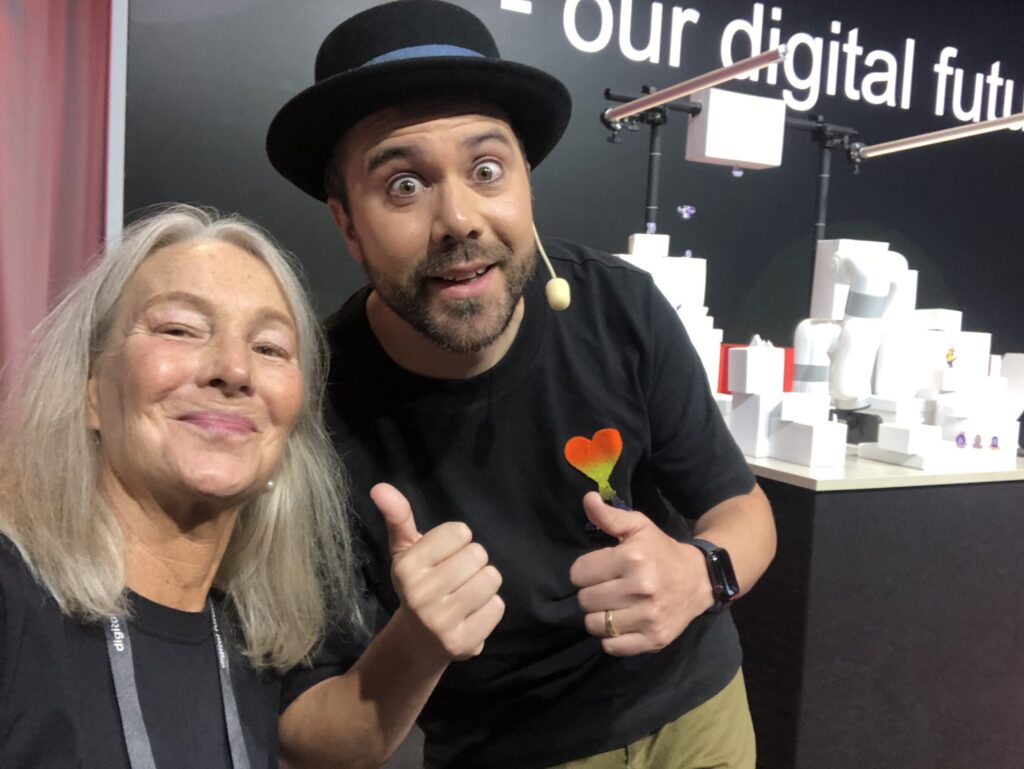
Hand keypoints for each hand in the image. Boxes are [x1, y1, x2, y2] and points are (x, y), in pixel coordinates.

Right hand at [370, 483, 504, 661]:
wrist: (418, 641)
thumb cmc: (418, 584)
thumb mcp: (406, 550)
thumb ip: (398, 516)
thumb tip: (380, 487)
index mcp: (407, 567)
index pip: (460, 531)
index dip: (456, 541)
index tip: (443, 557)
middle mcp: (422, 595)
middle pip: (478, 554)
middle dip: (472, 562)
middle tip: (455, 578)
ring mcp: (442, 621)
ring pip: (491, 578)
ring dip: (484, 583)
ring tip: (465, 594)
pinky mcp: (464, 642)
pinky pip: (497, 606)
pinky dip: (489, 608)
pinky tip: (471, 614)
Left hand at [569, 492, 712, 655]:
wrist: (699, 579)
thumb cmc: (661, 550)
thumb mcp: (638, 526)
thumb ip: (609, 516)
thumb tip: (587, 499)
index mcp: (633, 558)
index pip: (579, 573)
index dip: (584, 570)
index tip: (598, 569)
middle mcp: (641, 588)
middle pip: (585, 600)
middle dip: (591, 593)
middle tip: (606, 587)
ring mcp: (649, 617)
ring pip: (595, 625)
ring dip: (599, 616)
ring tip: (612, 605)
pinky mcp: (655, 639)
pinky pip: (612, 646)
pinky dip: (612, 638)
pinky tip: (622, 622)